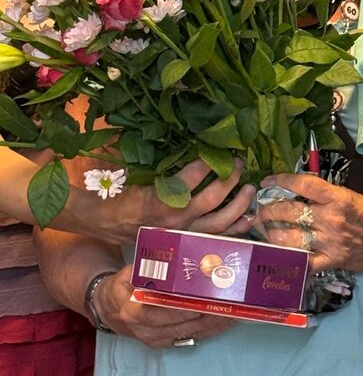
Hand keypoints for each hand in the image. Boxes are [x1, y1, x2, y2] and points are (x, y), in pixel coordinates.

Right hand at [95, 265, 233, 348]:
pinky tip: (225, 320)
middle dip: (207, 315)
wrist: (107, 311)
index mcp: (133, 312)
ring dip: (214, 324)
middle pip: (181, 324)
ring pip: (190, 333)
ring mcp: (156, 340)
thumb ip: (146, 267)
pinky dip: (209, 330)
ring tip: (236, 311)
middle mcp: (146, 330)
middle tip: (230, 304)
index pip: (160, 313)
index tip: (201, 303)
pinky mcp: (165, 343)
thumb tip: (170, 252)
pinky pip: (190, 338)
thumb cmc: (120, 287)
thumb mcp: (126, 273)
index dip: (181, 309)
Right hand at [97, 159, 255, 243]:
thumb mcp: (124, 169)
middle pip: (210, 201)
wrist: (100, 222)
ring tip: (250, 187)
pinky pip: (216, 239)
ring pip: (218, 224)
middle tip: (238, 162)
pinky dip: (235, 229)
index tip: (216, 148)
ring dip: (238, 205)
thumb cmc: (112, 191)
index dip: (206, 164)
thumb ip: (149, 155)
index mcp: (154, 202)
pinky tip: (249, 216)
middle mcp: (171, 222)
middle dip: (229, 179)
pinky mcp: (185, 243)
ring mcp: (180, 236)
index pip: (188, 181)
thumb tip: (173, 132)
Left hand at [248, 172, 362, 277]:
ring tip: (261, 227)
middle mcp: (331, 220)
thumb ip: (325, 194)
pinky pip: (301, 262)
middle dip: (267, 208)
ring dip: (269, 233)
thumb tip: (297, 189)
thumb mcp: (351, 195)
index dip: (281, 180)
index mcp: (338, 198)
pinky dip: (286, 258)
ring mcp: (328, 243)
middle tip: (258, 206)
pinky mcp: (329, 262)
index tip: (268, 180)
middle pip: (289, 212)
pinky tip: (274, 253)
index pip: (303, 185)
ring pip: (288, 238)